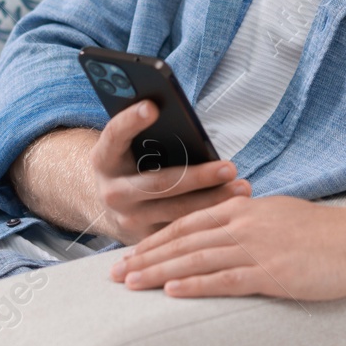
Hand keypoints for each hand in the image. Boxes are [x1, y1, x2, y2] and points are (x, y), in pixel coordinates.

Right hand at [90, 100, 252, 244]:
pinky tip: (234, 210)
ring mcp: (128, 219)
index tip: (152, 106)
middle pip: (158, 183)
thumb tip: (188, 127)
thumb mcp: (133, 146)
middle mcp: (112, 192)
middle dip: (197, 177)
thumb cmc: (134, 162)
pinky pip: (181, 230)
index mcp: (104, 159)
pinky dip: (209, 219)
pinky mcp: (145, 238)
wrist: (114, 203)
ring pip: (175, 211)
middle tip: (229, 168)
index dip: (131, 120)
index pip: (114, 135)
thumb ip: (152, 135)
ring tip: (241, 188)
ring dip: (212, 201)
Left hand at [109, 195, 345, 301]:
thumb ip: (251, 222)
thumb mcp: (281, 215)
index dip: (156, 239)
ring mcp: (257, 249)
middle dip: (146, 256)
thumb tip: (230, 230)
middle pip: (184, 241)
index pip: (188, 223)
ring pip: (196, 260)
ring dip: (159, 272)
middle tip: (115, 273)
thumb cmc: (326, 233)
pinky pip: (225, 280)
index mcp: (245, 209)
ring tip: (131, 284)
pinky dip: (195, 286)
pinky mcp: (271, 273)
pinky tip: (171, 293)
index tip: (131, 252)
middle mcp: (244, 225)